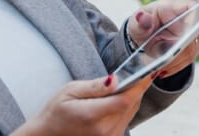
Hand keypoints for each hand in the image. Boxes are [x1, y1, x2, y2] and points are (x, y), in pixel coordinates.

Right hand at [12, 75, 149, 135]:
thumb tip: (115, 80)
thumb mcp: (70, 91)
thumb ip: (95, 86)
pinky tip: (116, 100)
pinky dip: (125, 108)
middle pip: (131, 105)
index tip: (149, 70)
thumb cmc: (56, 111)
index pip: (125, 100)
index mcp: (92, 116)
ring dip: (131, 97)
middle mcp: (104, 131)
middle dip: (136, 87)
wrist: (48, 135)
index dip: (140, 85)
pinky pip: (126, 120)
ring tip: (123, 85)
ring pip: (131, 112)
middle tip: (136, 72)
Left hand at [126, 0, 198, 78]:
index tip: (187, 35)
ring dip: (177, 61)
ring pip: (192, 49)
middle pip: (195, 33)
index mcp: (174, 8)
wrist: (143, 37)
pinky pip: (188, 59)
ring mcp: (190, 34)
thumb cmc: (141, 24)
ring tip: (160, 68)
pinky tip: (163, 71)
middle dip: (182, 48)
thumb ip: (140, 21)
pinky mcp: (188, 48)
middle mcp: (187, 20)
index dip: (195, 20)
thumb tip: (141, 17)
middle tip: (167, 58)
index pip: (193, 8)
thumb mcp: (136, 23)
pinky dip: (176, 66)